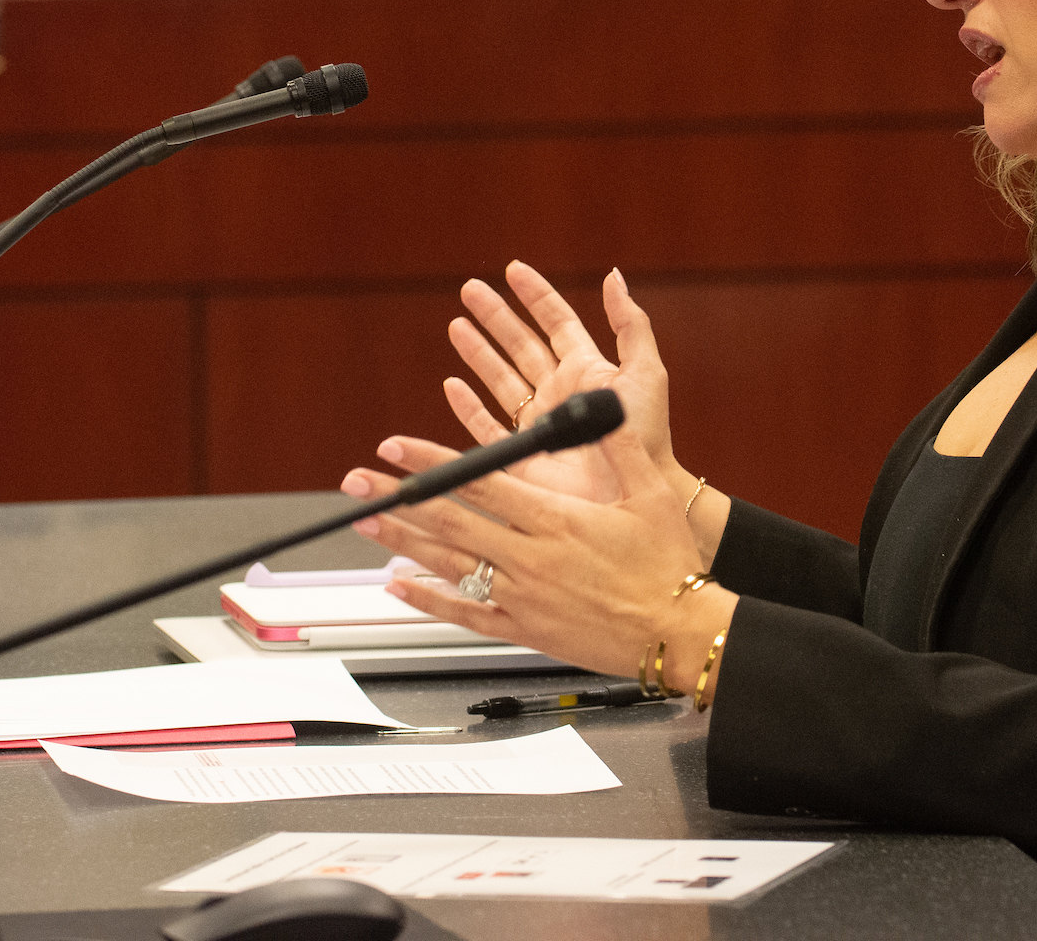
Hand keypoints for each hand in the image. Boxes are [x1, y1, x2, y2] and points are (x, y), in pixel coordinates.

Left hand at [341, 425, 735, 691]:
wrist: (678, 633)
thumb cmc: (669, 567)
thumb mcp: (650, 494)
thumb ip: (618, 445)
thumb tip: (599, 402)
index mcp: (556, 518)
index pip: (480, 482)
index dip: (432, 462)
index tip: (396, 446)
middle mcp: (530, 557)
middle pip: (449, 521)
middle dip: (397, 498)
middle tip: (358, 481)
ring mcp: (522, 596)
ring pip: (449, 565)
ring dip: (402, 542)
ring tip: (365, 524)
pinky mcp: (524, 629)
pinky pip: (466, 613)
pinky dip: (428, 599)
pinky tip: (400, 585)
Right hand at [442, 263, 679, 506]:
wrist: (631, 494)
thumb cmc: (646, 437)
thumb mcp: (645, 372)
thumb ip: (630, 324)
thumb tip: (613, 276)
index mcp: (587, 369)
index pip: (556, 322)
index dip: (535, 295)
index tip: (512, 270)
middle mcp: (559, 392)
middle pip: (520, 344)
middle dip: (495, 316)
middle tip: (469, 289)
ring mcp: (539, 423)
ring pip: (499, 378)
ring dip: (477, 352)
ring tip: (456, 325)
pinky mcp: (522, 455)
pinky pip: (486, 426)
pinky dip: (467, 405)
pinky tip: (452, 384)